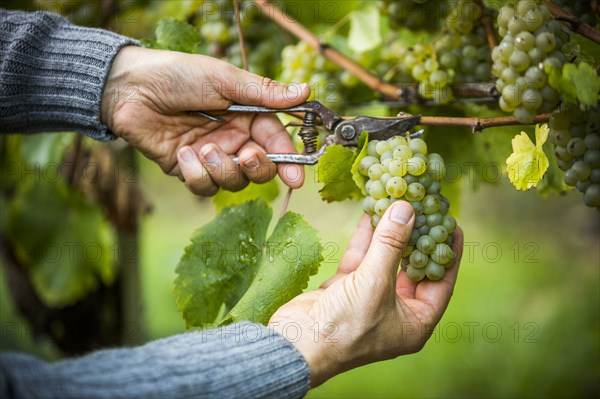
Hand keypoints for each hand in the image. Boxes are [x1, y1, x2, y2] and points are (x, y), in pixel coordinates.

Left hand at [100, 46, 309, 195]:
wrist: (130, 87)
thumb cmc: (179, 75)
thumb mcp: (225, 80)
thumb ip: (264, 93)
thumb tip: (305, 91)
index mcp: (247, 116)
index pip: (276, 143)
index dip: (289, 162)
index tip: (296, 179)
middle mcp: (233, 139)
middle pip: (259, 170)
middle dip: (257, 169)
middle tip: (246, 156)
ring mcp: (211, 156)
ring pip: (233, 182)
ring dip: (222, 170)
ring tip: (203, 148)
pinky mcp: (188, 169)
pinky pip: (203, 187)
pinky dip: (196, 174)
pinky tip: (182, 153)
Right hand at [269, 201, 463, 386]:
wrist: (297, 343)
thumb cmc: (345, 326)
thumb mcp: (375, 282)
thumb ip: (391, 243)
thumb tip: (406, 209)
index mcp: (415, 322)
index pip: (440, 282)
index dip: (447, 253)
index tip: (451, 225)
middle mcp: (395, 311)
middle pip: (411, 268)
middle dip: (415, 238)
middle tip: (424, 209)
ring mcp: (368, 299)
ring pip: (384, 260)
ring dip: (388, 234)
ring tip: (397, 204)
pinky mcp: (345, 289)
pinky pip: (360, 260)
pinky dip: (364, 239)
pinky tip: (370, 214)